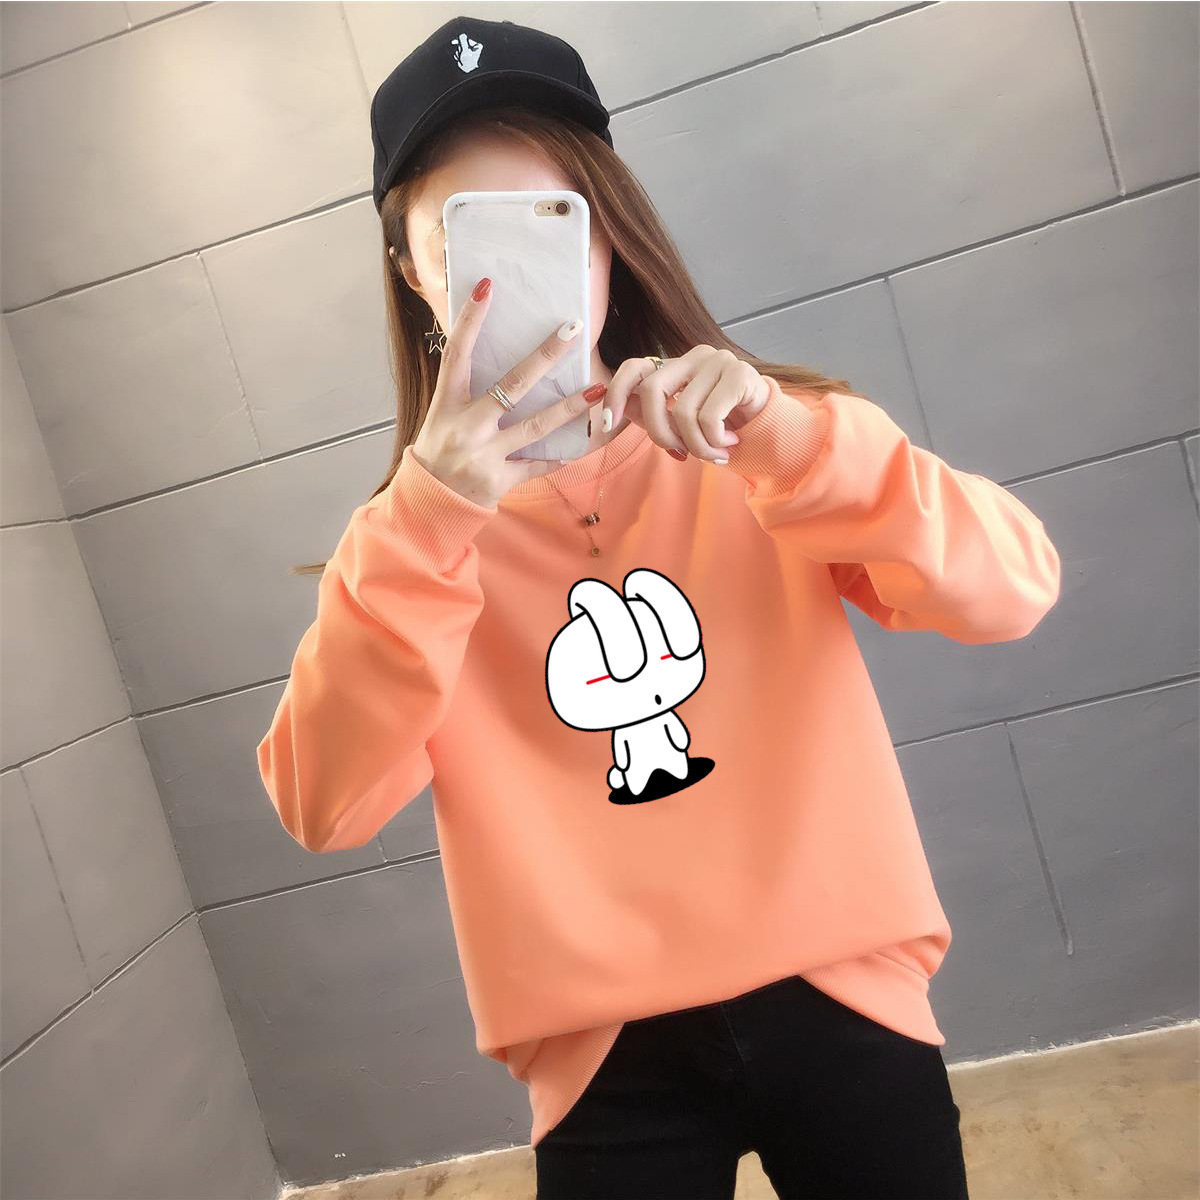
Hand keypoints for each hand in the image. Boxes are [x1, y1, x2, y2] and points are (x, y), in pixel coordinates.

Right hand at [411, 277, 607, 507]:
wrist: (430, 503)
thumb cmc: (439, 450)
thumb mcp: (442, 414)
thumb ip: (465, 387)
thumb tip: (484, 344)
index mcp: (447, 404)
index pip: (457, 353)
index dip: (469, 320)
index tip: (487, 287)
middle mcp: (467, 426)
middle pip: (511, 385)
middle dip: (544, 356)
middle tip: (573, 330)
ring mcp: (485, 455)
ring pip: (535, 426)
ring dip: (569, 407)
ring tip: (597, 389)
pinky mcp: (500, 480)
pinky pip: (538, 464)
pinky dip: (560, 455)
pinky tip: (584, 443)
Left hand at [598, 346, 771, 462]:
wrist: (765, 427)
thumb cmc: (719, 425)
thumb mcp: (679, 421)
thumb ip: (649, 415)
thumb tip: (608, 419)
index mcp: (674, 365)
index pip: (634, 367)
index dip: (616, 393)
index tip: (607, 423)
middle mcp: (693, 356)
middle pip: (652, 391)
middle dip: (660, 433)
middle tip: (680, 454)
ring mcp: (717, 360)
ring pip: (684, 412)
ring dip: (697, 446)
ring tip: (713, 454)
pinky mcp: (739, 373)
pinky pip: (709, 417)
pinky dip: (715, 441)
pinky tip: (730, 443)